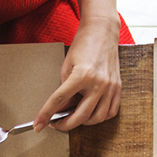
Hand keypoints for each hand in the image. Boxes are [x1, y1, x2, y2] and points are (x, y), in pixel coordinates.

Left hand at [34, 17, 120, 131]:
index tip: (39, 124)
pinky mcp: (118, 88)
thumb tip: (60, 109)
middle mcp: (98, 83)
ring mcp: (110, 87)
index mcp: (82, 75)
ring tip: (74, 117)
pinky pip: (111, 112)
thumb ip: (64, 90)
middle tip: (56, 124)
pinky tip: (91, 113)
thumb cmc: (83, 45)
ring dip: (84, 123)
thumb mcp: (67, 66)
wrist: (103, 32)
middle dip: (65, 125)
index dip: (46, 114)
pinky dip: (100, 117)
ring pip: (98, 118)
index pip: (60, 100)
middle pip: (80, 116)